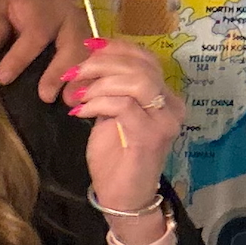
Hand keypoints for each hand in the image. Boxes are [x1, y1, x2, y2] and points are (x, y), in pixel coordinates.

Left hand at [0, 0, 91, 100]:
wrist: (34, 11)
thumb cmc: (11, 14)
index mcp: (46, 7)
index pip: (36, 32)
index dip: (21, 56)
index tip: (3, 78)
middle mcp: (72, 20)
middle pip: (73, 43)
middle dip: (59, 70)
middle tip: (45, 96)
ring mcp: (86, 36)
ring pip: (90, 57)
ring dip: (81, 80)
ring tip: (69, 102)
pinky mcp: (94, 52)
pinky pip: (98, 68)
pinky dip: (91, 85)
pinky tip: (81, 103)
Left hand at [59, 38, 182, 239]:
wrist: (123, 198)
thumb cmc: (115, 158)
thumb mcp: (109, 116)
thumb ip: (108, 91)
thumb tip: (89, 63)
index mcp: (165, 96)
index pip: (147, 58)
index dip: (117, 47)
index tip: (87, 46)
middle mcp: (172, 105)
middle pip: (141, 66)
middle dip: (102, 64)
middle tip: (74, 72)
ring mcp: (165, 121)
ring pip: (137, 82)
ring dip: (100, 83)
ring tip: (77, 95)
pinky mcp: (151, 137)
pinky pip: (124, 106)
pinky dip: (98, 103)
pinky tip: (80, 112)